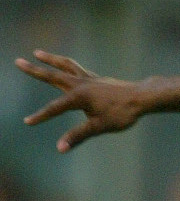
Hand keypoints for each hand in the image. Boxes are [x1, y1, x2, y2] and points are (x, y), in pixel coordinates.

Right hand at [16, 51, 148, 151]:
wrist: (142, 98)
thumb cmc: (123, 113)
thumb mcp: (100, 127)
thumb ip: (78, 136)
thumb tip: (60, 148)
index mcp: (79, 97)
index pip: (55, 108)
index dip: (41, 116)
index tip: (28, 122)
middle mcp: (81, 84)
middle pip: (53, 75)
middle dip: (34, 70)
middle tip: (17, 61)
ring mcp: (89, 79)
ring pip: (65, 65)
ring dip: (50, 59)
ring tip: (37, 52)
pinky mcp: (97, 79)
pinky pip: (77, 68)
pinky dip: (67, 64)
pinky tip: (65, 64)